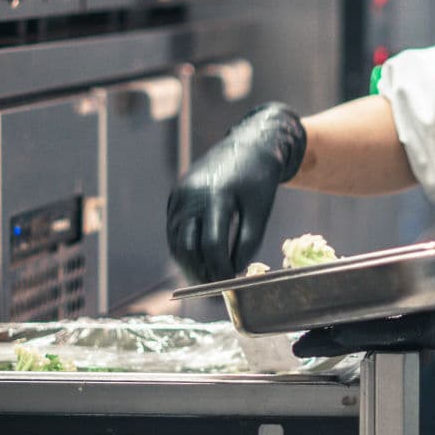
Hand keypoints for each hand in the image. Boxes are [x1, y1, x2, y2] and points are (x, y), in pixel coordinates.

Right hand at [166, 103, 306, 281]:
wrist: (249, 144)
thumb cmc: (259, 179)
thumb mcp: (260, 211)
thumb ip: (247, 243)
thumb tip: (234, 272)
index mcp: (216, 195)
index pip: (212, 245)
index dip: (220, 270)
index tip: (230, 285)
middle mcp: (191, 195)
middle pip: (187, 247)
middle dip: (199, 273)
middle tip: (214, 290)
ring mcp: (179, 195)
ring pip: (176, 241)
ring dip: (189, 265)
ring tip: (207, 280)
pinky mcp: (175, 196)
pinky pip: (174, 230)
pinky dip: (184, 249)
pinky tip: (199, 261)